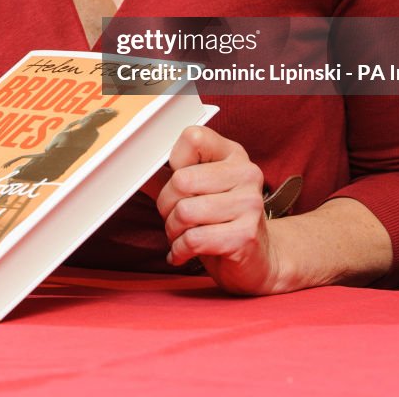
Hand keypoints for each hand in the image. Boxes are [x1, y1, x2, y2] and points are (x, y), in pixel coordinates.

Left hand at [155, 125, 277, 293]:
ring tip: (180, 236)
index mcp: (233, 154)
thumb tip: (140, 170)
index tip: (177, 182)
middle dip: (167, 205)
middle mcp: (246, 173)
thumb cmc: (221, 222)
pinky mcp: (245, 235)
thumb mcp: (201, 191)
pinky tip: (183, 253)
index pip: (193, 137)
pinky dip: (179, 250)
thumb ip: (174, 176)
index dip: (174, 162)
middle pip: (181, 180)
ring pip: (184, 212)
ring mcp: (249, 203)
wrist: (258, 260)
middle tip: (173, 218)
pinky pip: (193, 239)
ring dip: (173, 231)